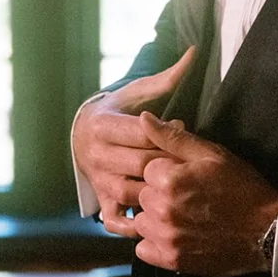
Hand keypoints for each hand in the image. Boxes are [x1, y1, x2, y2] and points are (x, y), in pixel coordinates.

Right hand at [72, 47, 195, 236]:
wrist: (83, 134)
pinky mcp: (100, 200)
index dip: (167, 132)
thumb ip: (167, 77)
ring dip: (156, 193)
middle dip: (168, 163)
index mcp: (103, 124)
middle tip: (192, 162)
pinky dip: (133, 225)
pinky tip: (157, 219)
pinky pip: (114, 220)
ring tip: (182, 189)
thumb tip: (194, 52)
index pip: (140, 132)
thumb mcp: (138, 92)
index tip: (184, 127)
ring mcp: (98, 180)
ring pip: (127, 192)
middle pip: (138, 163)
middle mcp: (96, 154)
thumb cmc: (120, 109)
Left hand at [131, 112, 277, 276]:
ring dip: (155, 218)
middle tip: (187, 196)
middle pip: (142, 195)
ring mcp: (166, 237)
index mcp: (170, 180)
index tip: (186, 176)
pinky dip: (154, 243)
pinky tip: (176, 234)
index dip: (167, 171)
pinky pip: (143, 249)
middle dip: (159, 193)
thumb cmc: (242, 188)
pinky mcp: (171, 260)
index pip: (148, 169)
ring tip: (182, 215)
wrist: (266, 231)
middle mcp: (163, 210)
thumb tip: (144, 118)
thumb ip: (173, 137)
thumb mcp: (212, 154)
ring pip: (140, 222)